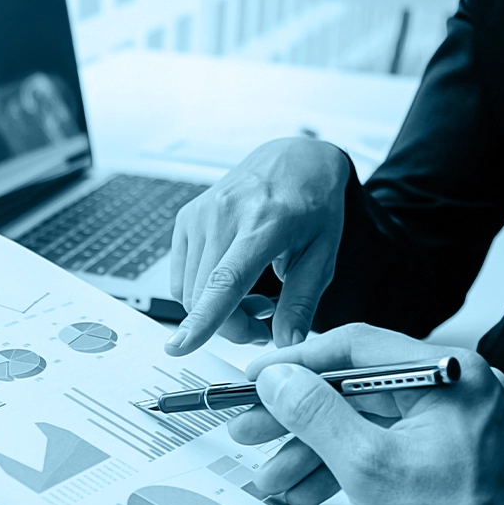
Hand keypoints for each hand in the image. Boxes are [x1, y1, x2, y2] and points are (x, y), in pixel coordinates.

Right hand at [165, 137, 348, 356]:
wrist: (293, 158)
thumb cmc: (312, 204)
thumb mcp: (323, 254)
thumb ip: (302, 302)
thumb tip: (287, 344)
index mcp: (264, 222)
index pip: (225, 279)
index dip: (203, 318)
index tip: (181, 346)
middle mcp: (224, 215)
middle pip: (204, 295)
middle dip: (230, 326)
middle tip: (263, 323)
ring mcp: (200, 215)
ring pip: (189, 291)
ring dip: (217, 311)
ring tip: (254, 298)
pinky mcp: (186, 220)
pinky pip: (182, 278)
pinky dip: (202, 294)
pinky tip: (231, 283)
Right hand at [232, 324, 503, 504]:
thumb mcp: (370, 469)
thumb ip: (317, 415)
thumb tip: (280, 380)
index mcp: (449, 376)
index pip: (356, 347)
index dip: (296, 363)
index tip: (258, 377)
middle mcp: (453, 391)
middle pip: (353, 388)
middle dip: (296, 417)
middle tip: (253, 427)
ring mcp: (449, 424)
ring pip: (361, 422)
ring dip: (311, 449)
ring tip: (273, 474)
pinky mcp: (441, 454)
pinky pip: (379, 446)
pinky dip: (342, 466)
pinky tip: (307, 487)